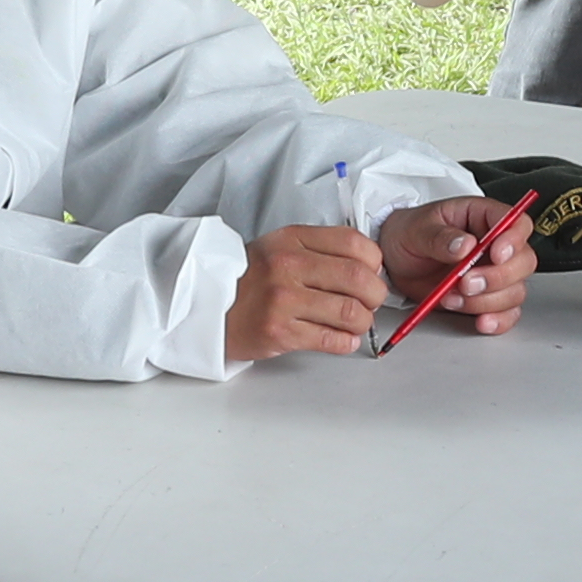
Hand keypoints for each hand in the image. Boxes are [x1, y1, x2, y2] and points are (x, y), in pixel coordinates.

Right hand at [226, 221, 389, 361]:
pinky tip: (343, 339)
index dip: (374, 262)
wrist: (206, 307)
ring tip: (356, 323)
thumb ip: (320, 251)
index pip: (354, 243)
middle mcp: (288, 266)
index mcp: (292, 239)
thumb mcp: (280, 249)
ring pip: (350, 312)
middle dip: (375, 295)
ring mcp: (283, 300)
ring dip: (363, 322)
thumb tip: (369, 269)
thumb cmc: (249, 281)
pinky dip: (346, 342)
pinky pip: (331, 339)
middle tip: (371, 303)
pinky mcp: (280, 331)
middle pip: (358, 278)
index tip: (373, 273)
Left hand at [376, 197, 529, 337]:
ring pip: (515, 291)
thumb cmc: (408, 234)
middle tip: (465, 283)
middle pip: (523, 261)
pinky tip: (480, 321)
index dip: (513, 240)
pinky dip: (497, 321)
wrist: (393, 261)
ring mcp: (493, 273)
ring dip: (487, 301)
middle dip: (497, 278)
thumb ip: (440, 237)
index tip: (496, 254)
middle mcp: (494, 246)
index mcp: (482, 217)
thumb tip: (465, 245)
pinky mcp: (487, 299)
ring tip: (451, 298)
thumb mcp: (417, 229)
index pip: (516, 223)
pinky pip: (507, 313)